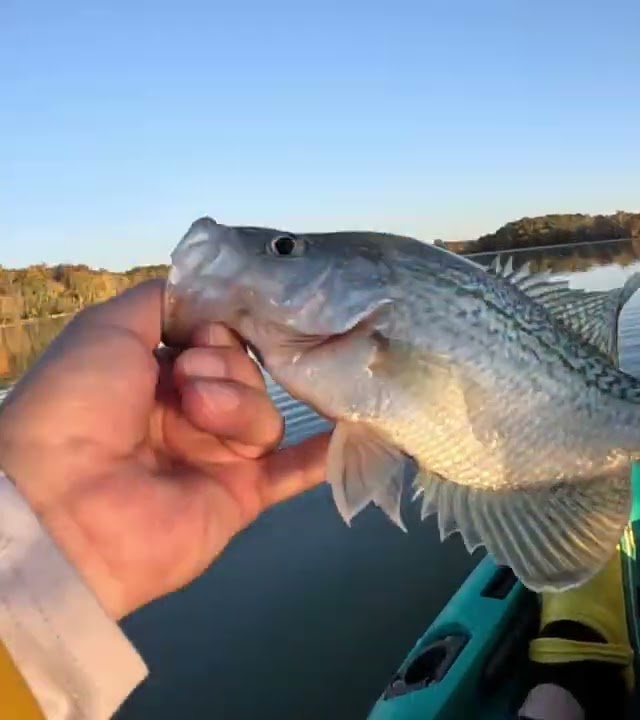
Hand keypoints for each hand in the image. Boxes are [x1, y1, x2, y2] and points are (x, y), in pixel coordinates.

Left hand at [0, 280, 329, 618]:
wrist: (65, 505)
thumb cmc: (76, 409)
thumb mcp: (105, 331)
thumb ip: (160, 301)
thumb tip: (211, 291)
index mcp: (152, 375)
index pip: (215, 339)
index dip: (219, 329)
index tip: (208, 331)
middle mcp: (186, 414)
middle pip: (245, 371)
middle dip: (225, 366)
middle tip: (190, 381)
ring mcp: (216, 456)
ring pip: (264, 412)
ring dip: (237, 405)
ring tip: (201, 415)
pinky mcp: (242, 495)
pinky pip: (296, 469)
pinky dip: (325, 452)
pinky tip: (353, 429)